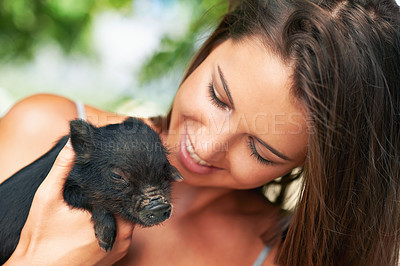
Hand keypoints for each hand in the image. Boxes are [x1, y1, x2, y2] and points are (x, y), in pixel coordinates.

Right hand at [5, 139, 134, 264]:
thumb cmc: (40, 237)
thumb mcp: (47, 199)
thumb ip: (61, 169)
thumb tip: (73, 144)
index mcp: (107, 219)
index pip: (128, 193)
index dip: (124, 181)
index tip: (118, 170)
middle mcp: (120, 236)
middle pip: (130, 205)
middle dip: (122, 195)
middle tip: (110, 185)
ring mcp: (120, 248)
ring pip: (130, 220)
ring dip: (121, 209)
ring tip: (106, 198)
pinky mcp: (116, 255)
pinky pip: (125, 234)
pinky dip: (119, 223)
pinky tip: (105, 215)